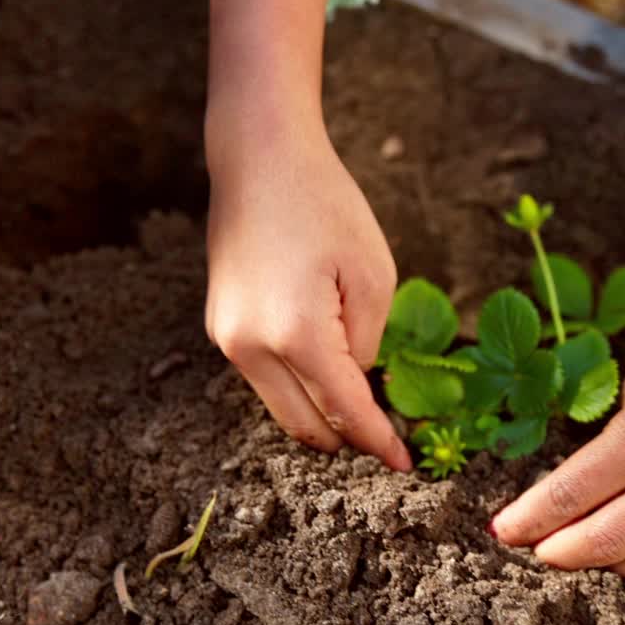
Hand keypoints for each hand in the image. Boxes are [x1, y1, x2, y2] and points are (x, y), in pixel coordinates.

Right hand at [204, 141, 411, 471]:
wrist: (258, 159)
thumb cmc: (325, 206)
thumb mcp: (372, 275)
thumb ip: (368, 343)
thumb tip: (357, 384)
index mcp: (295, 335)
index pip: (345, 411)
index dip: (378, 442)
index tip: (403, 465)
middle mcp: (251, 348)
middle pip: (306, 426)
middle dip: (348, 441)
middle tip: (386, 444)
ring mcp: (229, 340)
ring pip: (281, 408)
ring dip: (321, 419)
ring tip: (361, 416)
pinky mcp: (221, 327)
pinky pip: (265, 380)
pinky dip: (297, 390)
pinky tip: (328, 380)